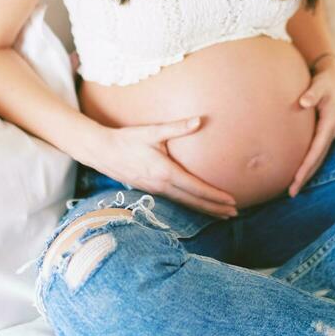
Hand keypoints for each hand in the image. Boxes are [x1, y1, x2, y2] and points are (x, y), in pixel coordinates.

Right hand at [91, 117, 237, 217]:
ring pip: (184, 205)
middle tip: (234, 214)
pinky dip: (189, 207)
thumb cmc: (127, 139)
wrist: (101, 151)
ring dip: (204, 210)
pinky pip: (174, 202)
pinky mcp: (149, 191)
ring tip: (221, 215)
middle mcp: (161, 186)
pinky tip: (197, 207)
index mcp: (165, 172)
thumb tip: (199, 120)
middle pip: (193, 202)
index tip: (231, 201)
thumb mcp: (152, 131)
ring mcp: (154, 191)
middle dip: (214, 209)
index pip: (196, 188)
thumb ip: (177, 127)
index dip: (215, 196)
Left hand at [288, 56, 334, 197]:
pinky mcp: (322, 131)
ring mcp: (327, 133)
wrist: (334, 76)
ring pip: (317, 158)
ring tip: (293, 188)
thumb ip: (313, 93)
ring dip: (307, 173)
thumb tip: (304, 102)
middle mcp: (330, 132)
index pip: (316, 150)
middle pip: (317, 160)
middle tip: (291, 193)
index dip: (306, 166)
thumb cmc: (326, 80)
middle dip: (305, 177)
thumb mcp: (320, 84)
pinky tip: (298, 170)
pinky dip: (308, 162)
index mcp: (329, 123)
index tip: (295, 180)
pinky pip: (315, 151)